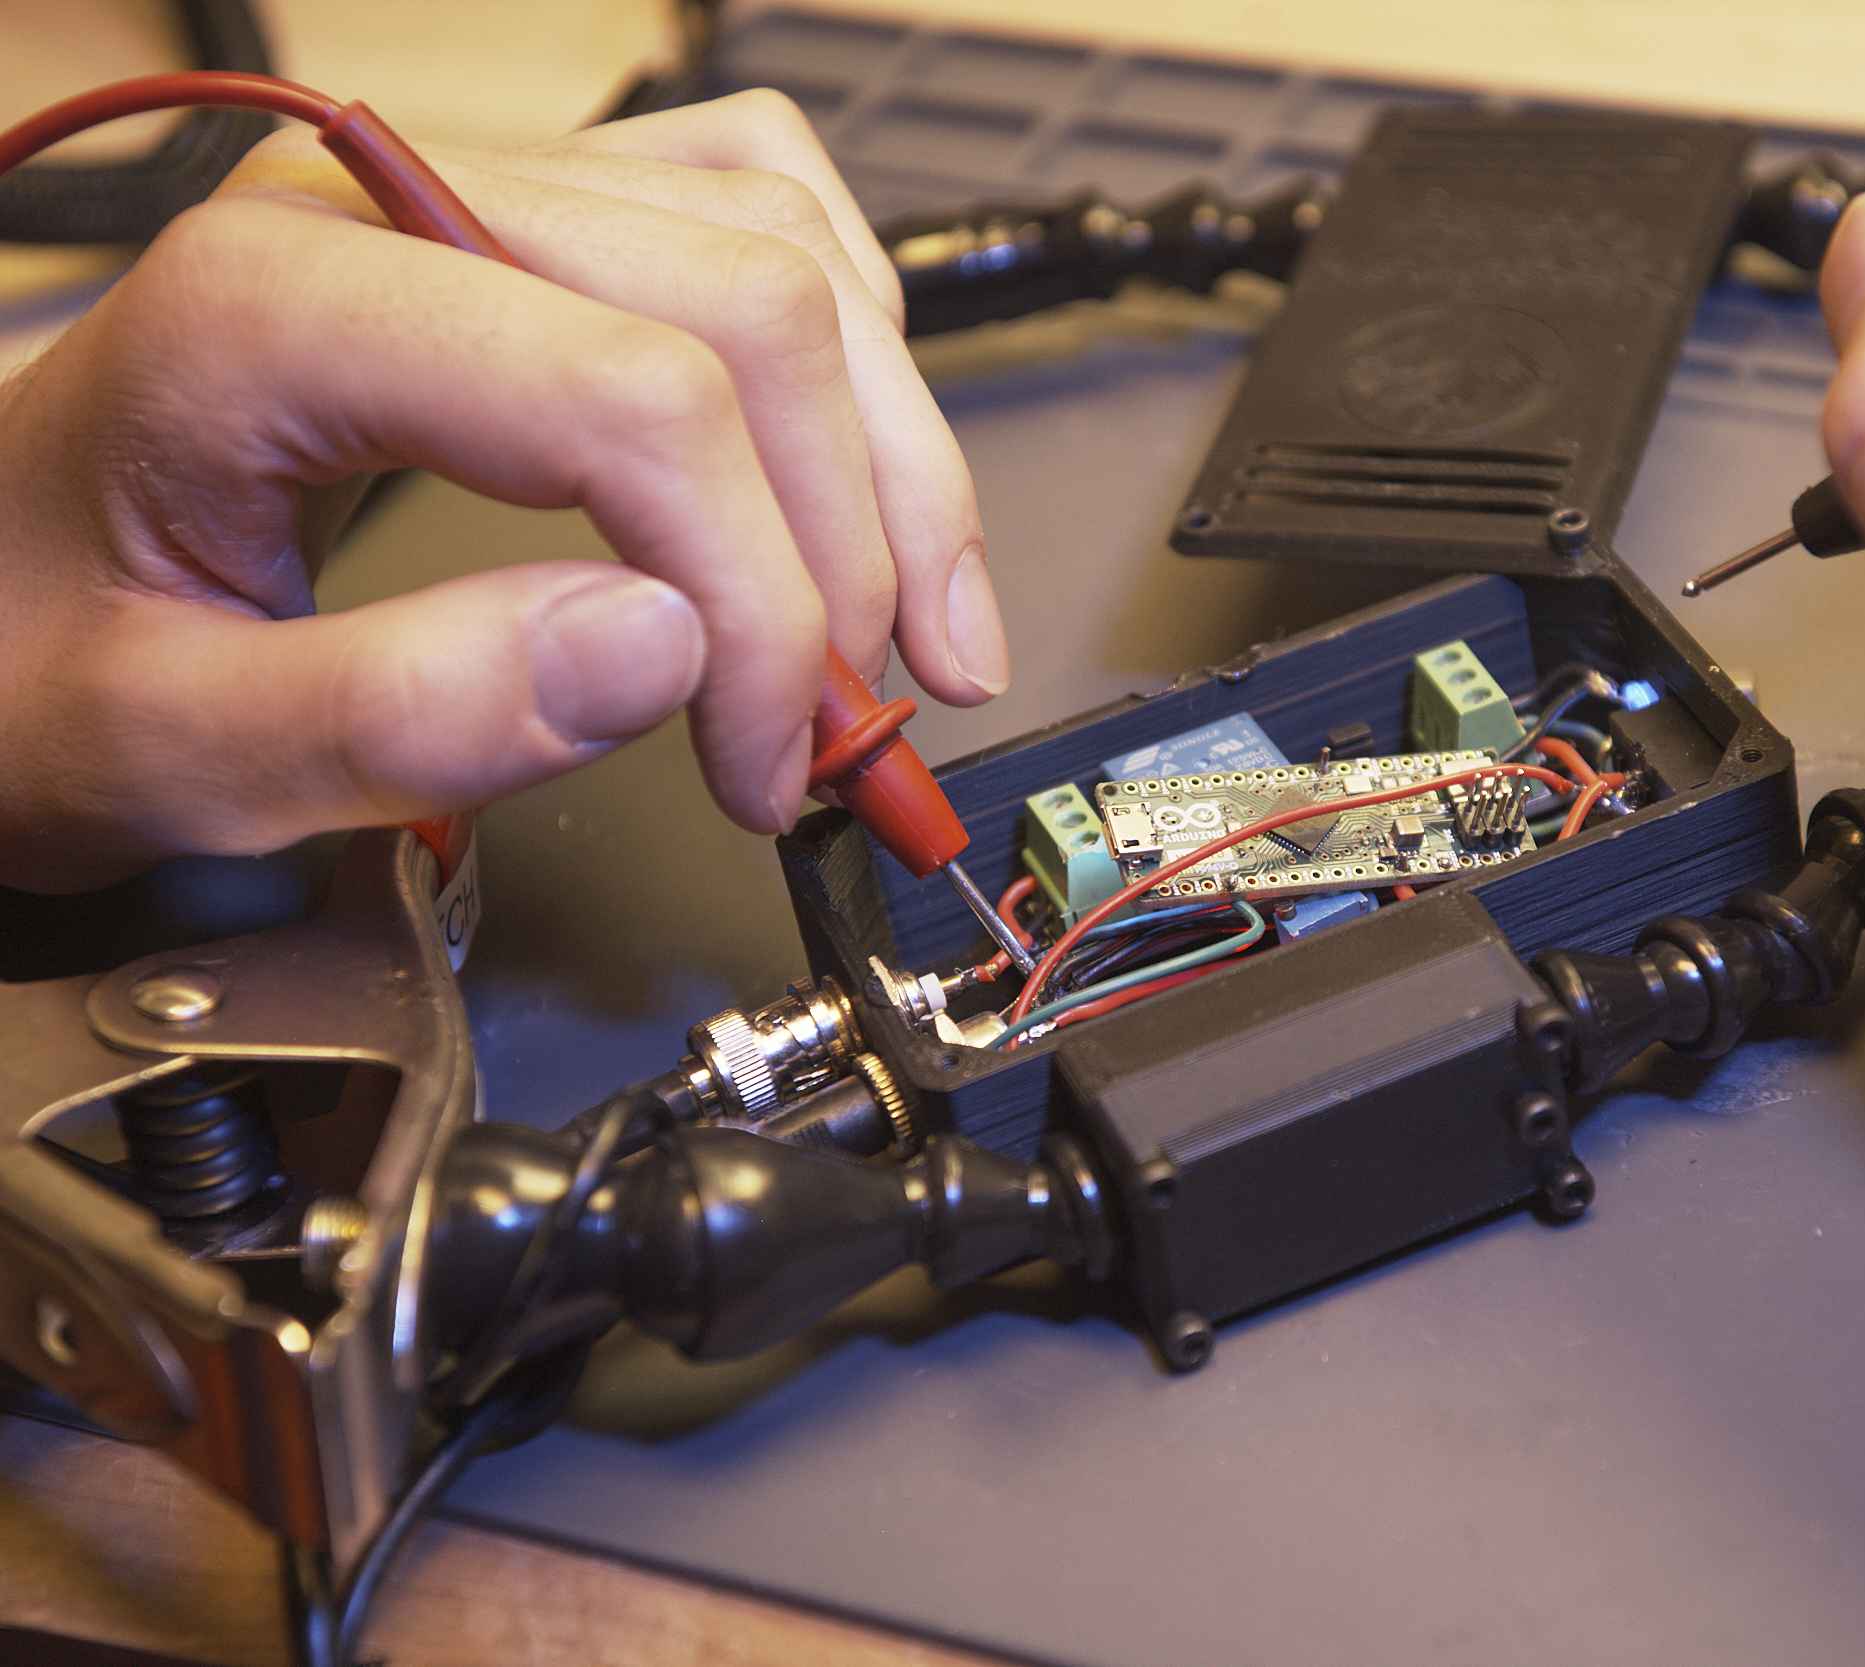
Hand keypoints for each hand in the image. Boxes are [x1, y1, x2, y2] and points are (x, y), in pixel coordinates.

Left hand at [0, 89, 1006, 890]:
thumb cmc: (41, 647)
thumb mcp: (158, 747)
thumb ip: (396, 713)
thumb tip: (661, 656)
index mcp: (277, 306)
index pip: (634, 400)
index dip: (761, 599)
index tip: (769, 763)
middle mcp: (390, 202)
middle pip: (748, 303)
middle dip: (853, 537)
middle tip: (855, 723)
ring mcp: (470, 191)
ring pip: (783, 241)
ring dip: (887, 444)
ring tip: (912, 623)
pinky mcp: (525, 221)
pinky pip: (748, 201)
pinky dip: (847, 340)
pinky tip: (857, 460)